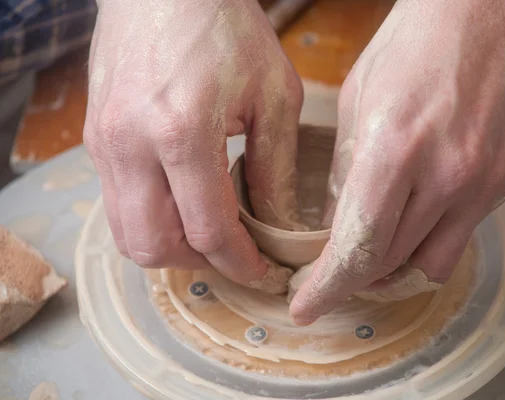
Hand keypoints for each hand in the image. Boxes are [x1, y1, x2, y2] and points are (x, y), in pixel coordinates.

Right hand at [83, 0, 303, 285]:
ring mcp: (105, 144)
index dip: (239, 263)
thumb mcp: (274, 96)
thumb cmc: (226, 28)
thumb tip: (280, 225)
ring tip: (210, 234)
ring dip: (172, 247)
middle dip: (201, 263)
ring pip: (128, 234)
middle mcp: (131, 144)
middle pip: (155, 247)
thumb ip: (276, 169)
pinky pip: (118, 204)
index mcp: (182, 132)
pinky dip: (153, 219)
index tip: (263, 271)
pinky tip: (184, 202)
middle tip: (235, 255)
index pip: (208, 230)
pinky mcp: (96, 140)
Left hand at [289, 0, 504, 323]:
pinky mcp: (503, 184)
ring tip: (368, 256)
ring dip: (390, 270)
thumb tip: (334, 225)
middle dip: (351, 279)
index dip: (326, 288)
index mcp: (394, 149)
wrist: (497, 13)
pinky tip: (408, 226)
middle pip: (388, 264)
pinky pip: (459, 240)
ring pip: (427, 265)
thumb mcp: (359, 101)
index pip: (355, 247)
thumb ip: (346, 171)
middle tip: (328, 275)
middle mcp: (443, 177)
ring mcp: (480, 184)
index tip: (304, 307)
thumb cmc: (416, 43)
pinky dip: (425, 246)